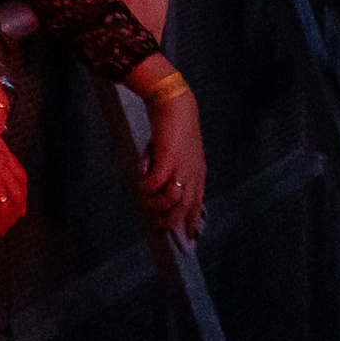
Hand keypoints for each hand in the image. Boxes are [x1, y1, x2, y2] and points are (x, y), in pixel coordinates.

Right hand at [140, 92, 206, 236]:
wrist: (174, 103)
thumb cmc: (173, 124)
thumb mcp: (175, 150)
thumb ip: (168, 166)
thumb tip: (152, 182)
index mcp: (197, 171)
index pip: (197, 203)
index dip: (192, 222)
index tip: (188, 237)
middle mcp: (193, 173)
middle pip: (185, 207)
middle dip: (169, 219)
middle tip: (156, 223)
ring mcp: (182, 167)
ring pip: (173, 200)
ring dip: (156, 203)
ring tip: (144, 198)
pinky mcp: (170, 159)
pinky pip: (157, 183)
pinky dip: (148, 187)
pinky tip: (141, 183)